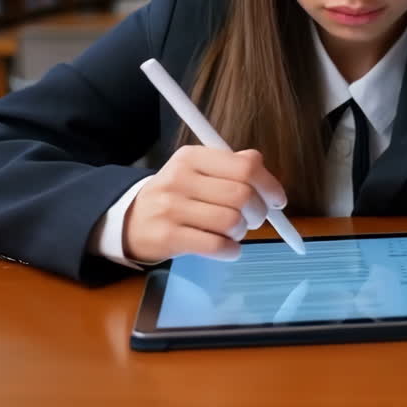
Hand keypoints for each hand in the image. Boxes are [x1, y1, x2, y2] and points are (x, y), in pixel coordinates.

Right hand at [123, 147, 286, 262]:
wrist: (130, 220)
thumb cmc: (176, 195)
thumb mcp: (197, 170)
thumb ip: (231, 164)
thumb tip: (260, 164)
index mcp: (192, 156)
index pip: (245, 167)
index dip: (269, 185)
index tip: (277, 200)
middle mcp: (181, 178)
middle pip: (242, 195)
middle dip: (258, 213)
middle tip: (253, 219)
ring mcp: (172, 207)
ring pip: (231, 222)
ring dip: (241, 232)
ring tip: (233, 232)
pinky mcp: (168, 236)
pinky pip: (216, 246)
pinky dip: (231, 251)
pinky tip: (227, 248)